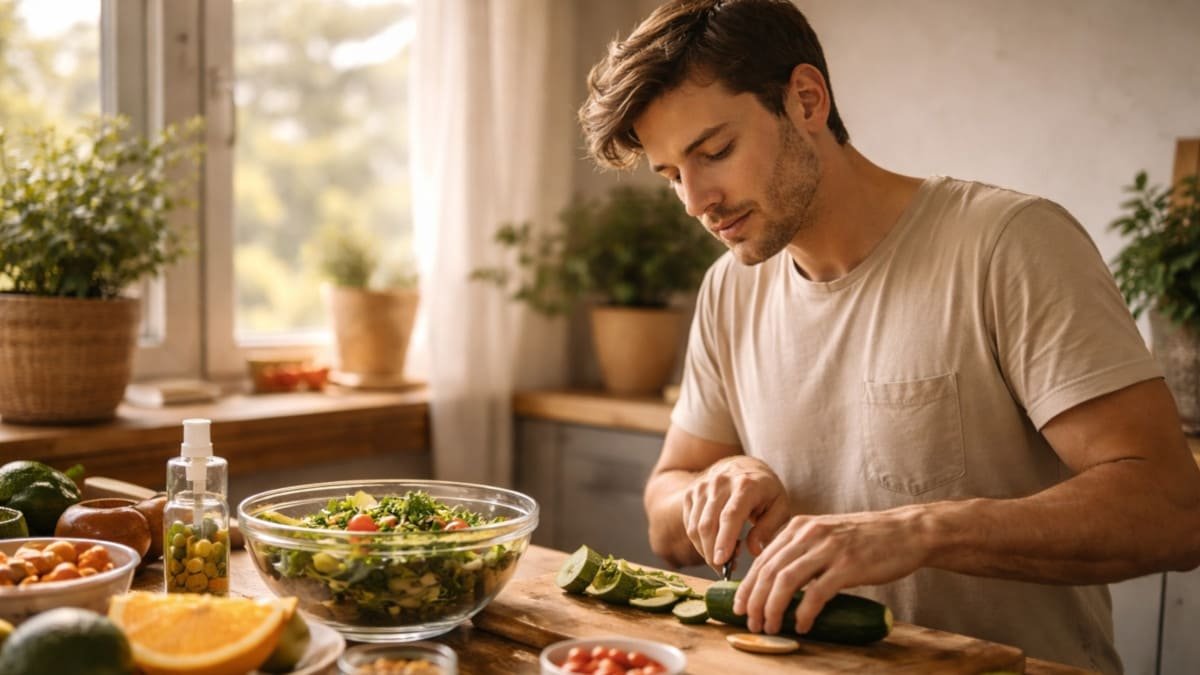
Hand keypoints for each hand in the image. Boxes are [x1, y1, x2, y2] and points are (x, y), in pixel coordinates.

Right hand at [681, 456, 789, 572]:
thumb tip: (754, 550)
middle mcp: (720, 483)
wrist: (743, 467)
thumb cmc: (765, 491)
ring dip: (706, 549)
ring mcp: (702, 487)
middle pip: (708, 524)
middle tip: (724, 570)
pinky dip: (699, 541)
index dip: (724, 540)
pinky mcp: (691, 493)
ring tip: (724, 557)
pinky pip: (689, 524)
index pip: (730, 516)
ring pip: (695, 526)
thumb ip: (769, 528)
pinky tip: (715, 545)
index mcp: (746, 485)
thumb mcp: (780, 506)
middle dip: (712, 553)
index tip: (721, 562)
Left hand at [733, 508, 928, 634]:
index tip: (740, 607)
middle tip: (751, 623)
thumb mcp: (827, 535)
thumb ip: (803, 550)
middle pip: (769, 570)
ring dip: (773, 608)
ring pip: (786, 581)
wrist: (907, 531)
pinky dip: (804, 612)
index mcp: (800, 527)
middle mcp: (810, 534)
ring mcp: (828, 548)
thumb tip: (778, 580)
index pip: (763, 558)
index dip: (748, 585)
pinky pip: (816, 593)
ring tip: (771, 627)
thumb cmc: (867, 538)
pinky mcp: (848, 565)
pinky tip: (802, 625)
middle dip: (755, 600)